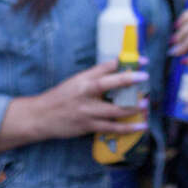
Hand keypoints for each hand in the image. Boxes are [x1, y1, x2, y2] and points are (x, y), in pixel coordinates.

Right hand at [31, 60, 149, 140]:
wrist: (41, 117)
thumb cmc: (61, 97)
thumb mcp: (76, 81)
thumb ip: (96, 75)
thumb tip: (119, 68)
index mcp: (83, 79)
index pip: (105, 66)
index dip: (124, 62)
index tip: (141, 60)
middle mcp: (85, 93)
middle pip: (108, 84)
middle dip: (128, 80)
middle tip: (145, 77)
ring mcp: (87, 111)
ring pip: (113, 109)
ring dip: (132, 107)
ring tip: (145, 104)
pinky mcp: (88, 126)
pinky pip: (111, 128)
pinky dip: (127, 128)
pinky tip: (140, 126)